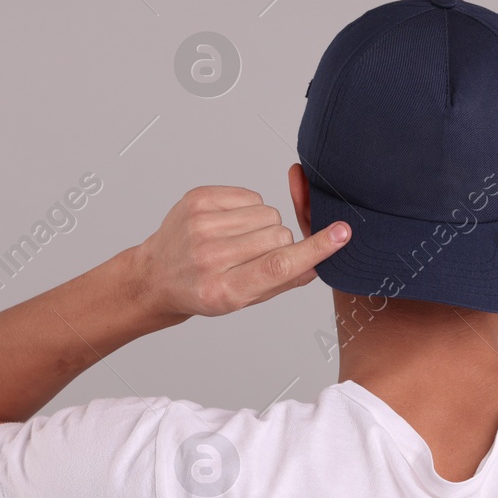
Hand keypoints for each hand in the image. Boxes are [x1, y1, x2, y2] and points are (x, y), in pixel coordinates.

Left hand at [137, 186, 349, 316]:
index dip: (314, 249)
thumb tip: (317, 263)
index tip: (342, 234)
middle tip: (255, 256)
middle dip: (279, 243)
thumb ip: (282, 282)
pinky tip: (229, 225)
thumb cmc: (203, 291)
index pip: (278, 266)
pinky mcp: (198, 199)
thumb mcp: (242, 301)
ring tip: (239, 241)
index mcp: (223, 290)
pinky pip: (251, 196)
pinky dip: (248, 210)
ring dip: (264, 226)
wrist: (156, 276)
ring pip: (268, 213)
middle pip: (278, 235)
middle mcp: (209, 256)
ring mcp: (200, 224)